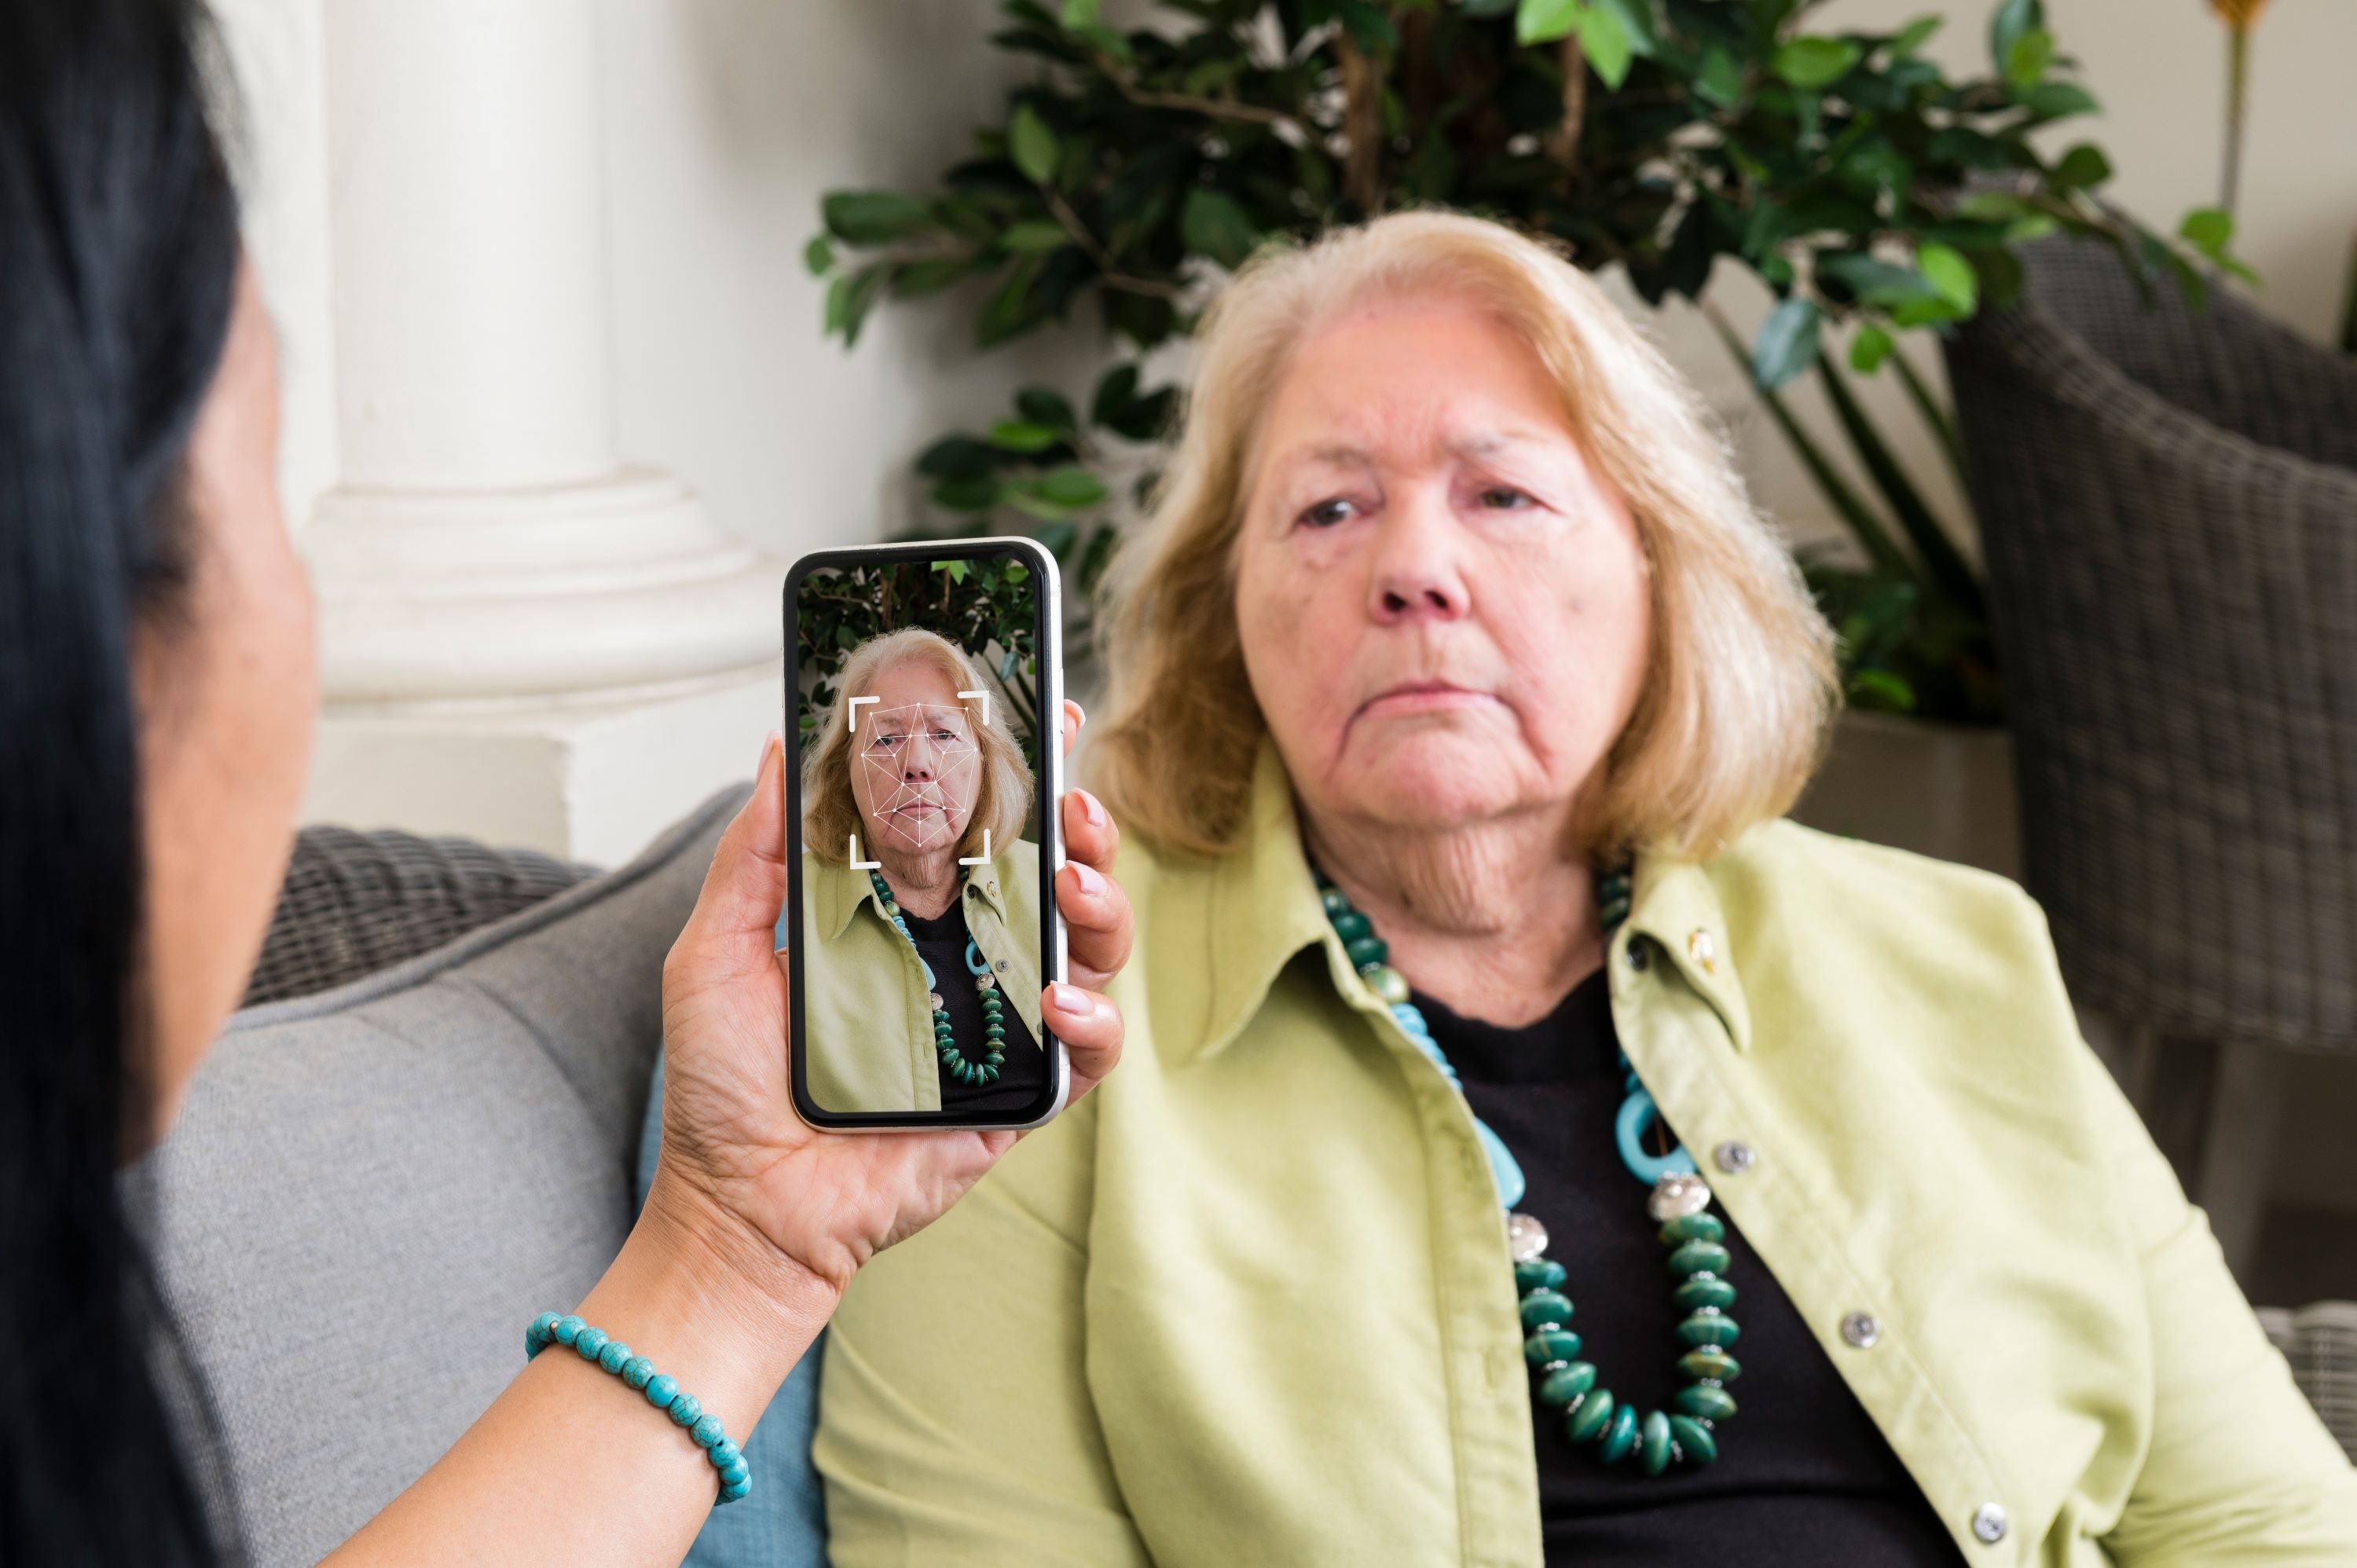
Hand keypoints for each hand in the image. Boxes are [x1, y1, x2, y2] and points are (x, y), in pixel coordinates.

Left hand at [647, 700, 1130, 1301]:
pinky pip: (1091, 1054)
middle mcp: (968, 963)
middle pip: (1062, 879)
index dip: (1028, 777)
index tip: (1051, 718)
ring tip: (1071, 890)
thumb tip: (782, 748)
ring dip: (1104, 908)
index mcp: (911, 916)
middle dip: (1088, 832)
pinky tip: (1058, 1001)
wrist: (739, 1205)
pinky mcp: (1021, 1099)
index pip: (986, 834)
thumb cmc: (724, 1085)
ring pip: (1096, 952)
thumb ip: (758, 853)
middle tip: (1074, 807)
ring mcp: (1003, 1030)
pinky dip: (1094, 1020)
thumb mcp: (721, 947)